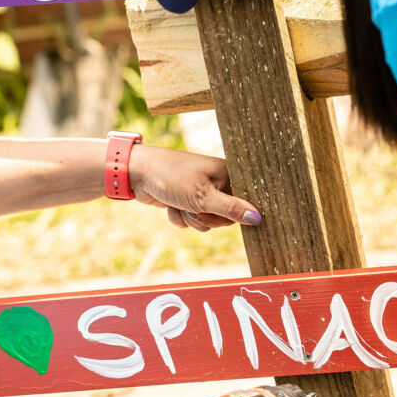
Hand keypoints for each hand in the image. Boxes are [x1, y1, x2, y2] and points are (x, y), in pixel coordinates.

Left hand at [129, 146, 260, 231]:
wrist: (138, 172)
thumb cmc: (172, 177)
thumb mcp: (203, 196)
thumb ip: (232, 209)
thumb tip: (258, 219)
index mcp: (229, 175)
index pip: (245, 205)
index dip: (231, 214)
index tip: (216, 209)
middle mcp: (219, 184)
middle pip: (225, 219)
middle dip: (205, 218)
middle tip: (194, 206)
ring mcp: (204, 194)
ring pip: (207, 224)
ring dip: (190, 219)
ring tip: (180, 203)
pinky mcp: (189, 202)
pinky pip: (192, 222)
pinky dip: (180, 218)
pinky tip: (172, 205)